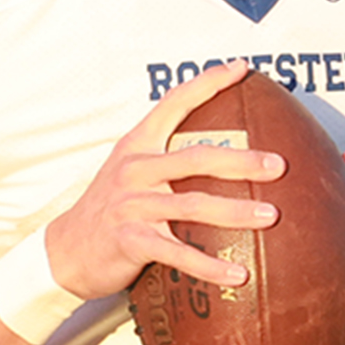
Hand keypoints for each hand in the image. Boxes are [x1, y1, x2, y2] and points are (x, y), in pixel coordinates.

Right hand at [46, 60, 285, 299]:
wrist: (65, 250)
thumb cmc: (107, 211)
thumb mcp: (128, 174)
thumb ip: (164, 161)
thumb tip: (218, 156)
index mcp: (137, 146)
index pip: (173, 104)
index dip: (207, 83)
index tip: (240, 68)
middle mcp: (135, 170)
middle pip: (196, 158)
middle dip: (241, 160)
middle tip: (279, 165)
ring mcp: (132, 205)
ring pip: (193, 204)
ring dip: (236, 212)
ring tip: (270, 216)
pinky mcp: (131, 240)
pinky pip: (178, 252)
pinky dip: (210, 266)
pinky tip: (238, 275)